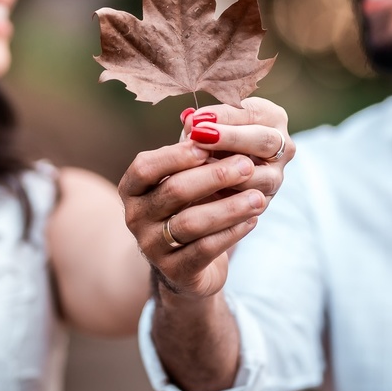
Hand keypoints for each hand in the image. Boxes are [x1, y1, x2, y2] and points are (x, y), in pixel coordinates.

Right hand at [119, 97, 293, 299]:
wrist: (188, 264)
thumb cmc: (189, 206)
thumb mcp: (185, 176)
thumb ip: (193, 150)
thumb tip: (204, 119)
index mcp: (132, 188)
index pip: (145, 167)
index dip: (175, 155)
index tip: (207, 145)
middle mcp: (134, 217)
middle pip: (174, 192)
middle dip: (214, 176)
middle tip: (248, 165)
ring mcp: (152, 246)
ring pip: (192, 223)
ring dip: (229, 207)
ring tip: (259, 197)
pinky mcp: (176, 271)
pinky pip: (205, 250)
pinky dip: (232, 232)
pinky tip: (253, 220)